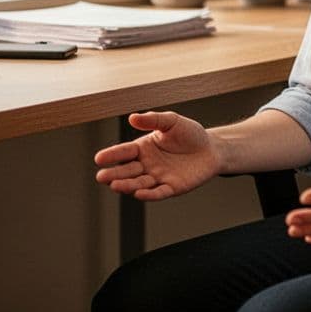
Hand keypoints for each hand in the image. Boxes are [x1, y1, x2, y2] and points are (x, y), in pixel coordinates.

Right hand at [94, 111, 220, 200]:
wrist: (211, 149)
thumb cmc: (190, 134)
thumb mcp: (172, 121)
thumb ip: (153, 119)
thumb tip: (132, 117)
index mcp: (143, 148)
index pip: (124, 152)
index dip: (112, 155)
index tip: (99, 158)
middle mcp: (147, 165)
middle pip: (127, 170)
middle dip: (114, 174)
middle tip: (101, 176)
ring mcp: (158, 177)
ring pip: (139, 183)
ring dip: (127, 185)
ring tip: (115, 185)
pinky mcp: (172, 188)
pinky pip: (158, 192)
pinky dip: (149, 194)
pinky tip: (139, 193)